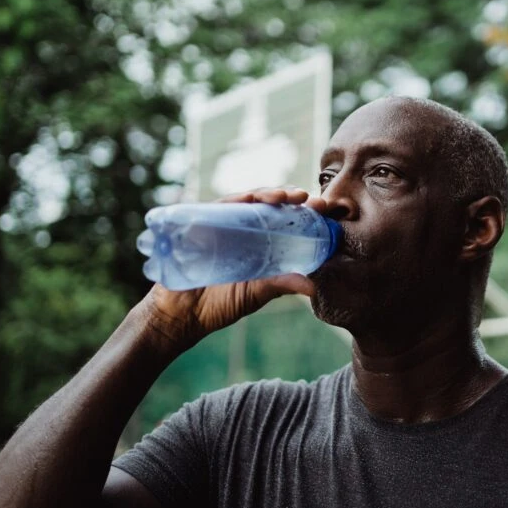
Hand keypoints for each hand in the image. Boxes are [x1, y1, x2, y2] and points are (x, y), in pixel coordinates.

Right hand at [139, 188, 328, 347]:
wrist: (181, 314)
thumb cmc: (220, 303)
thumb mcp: (257, 293)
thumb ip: (282, 285)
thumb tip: (314, 286)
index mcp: (261, 242)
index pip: (287, 220)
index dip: (306, 212)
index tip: (326, 210)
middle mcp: (244, 228)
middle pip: (271, 205)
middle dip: (292, 198)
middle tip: (312, 200)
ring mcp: (224, 223)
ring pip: (250, 199)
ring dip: (269, 194)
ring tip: (287, 196)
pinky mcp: (203, 222)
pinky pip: (221, 205)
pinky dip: (237, 199)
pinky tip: (251, 199)